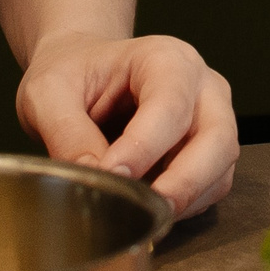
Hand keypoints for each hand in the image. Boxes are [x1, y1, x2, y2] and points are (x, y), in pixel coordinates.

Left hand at [17, 30, 237, 219]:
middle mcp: (201, 85)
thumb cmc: (71, 74)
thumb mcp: (47, 93)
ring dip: (187, 197)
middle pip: (216, 137)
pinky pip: (215, 184)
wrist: (81, 73)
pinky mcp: (210, 150)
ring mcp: (213, 117)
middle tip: (146, 210)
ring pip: (221, 165)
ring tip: (142, 212)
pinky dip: (189, 204)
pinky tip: (153, 206)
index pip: (169, 105)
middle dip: (184, 181)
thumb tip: (94, 177)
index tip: (112, 175)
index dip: (143, 147)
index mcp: (164, 58)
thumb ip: (67, 132)